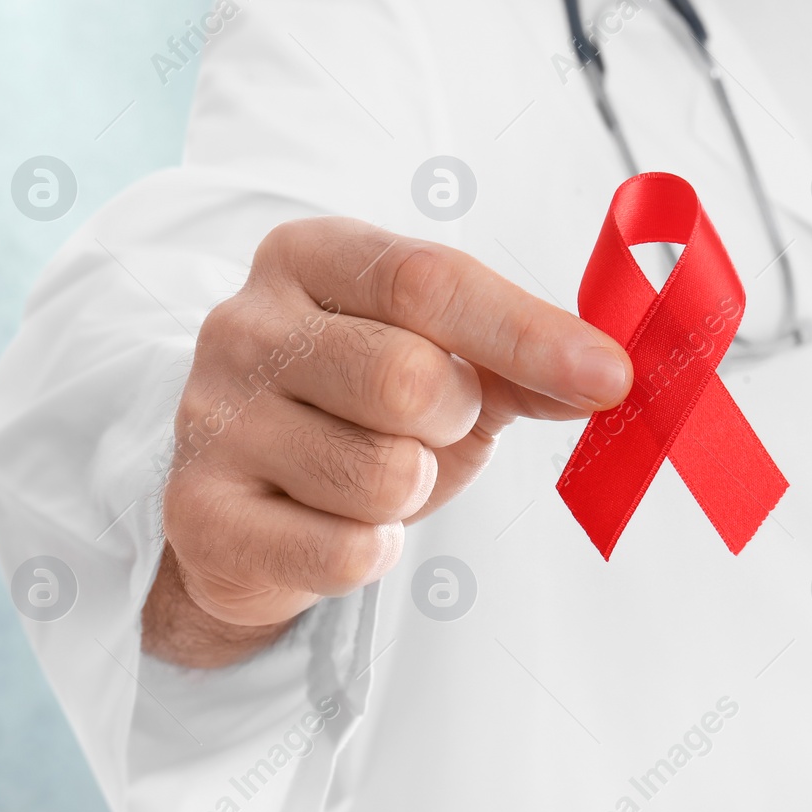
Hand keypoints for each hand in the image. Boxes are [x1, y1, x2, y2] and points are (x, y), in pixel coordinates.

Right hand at [143, 217, 631, 666]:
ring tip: (379, 478)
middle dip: (454, 420)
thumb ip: (524, 358)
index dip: (529, 332)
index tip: (610, 376)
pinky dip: (373, 551)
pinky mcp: (200, 516)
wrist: (248, 512)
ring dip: (412, 491)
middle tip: (436, 429)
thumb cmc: (361, 417)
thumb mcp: (447, 363)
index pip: (429, 280)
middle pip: (405, 377)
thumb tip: (610, 374)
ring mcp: (211, 421)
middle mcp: (244, 326)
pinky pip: (342, 552)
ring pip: (380, 474)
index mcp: (310, 259)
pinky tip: (345, 530)